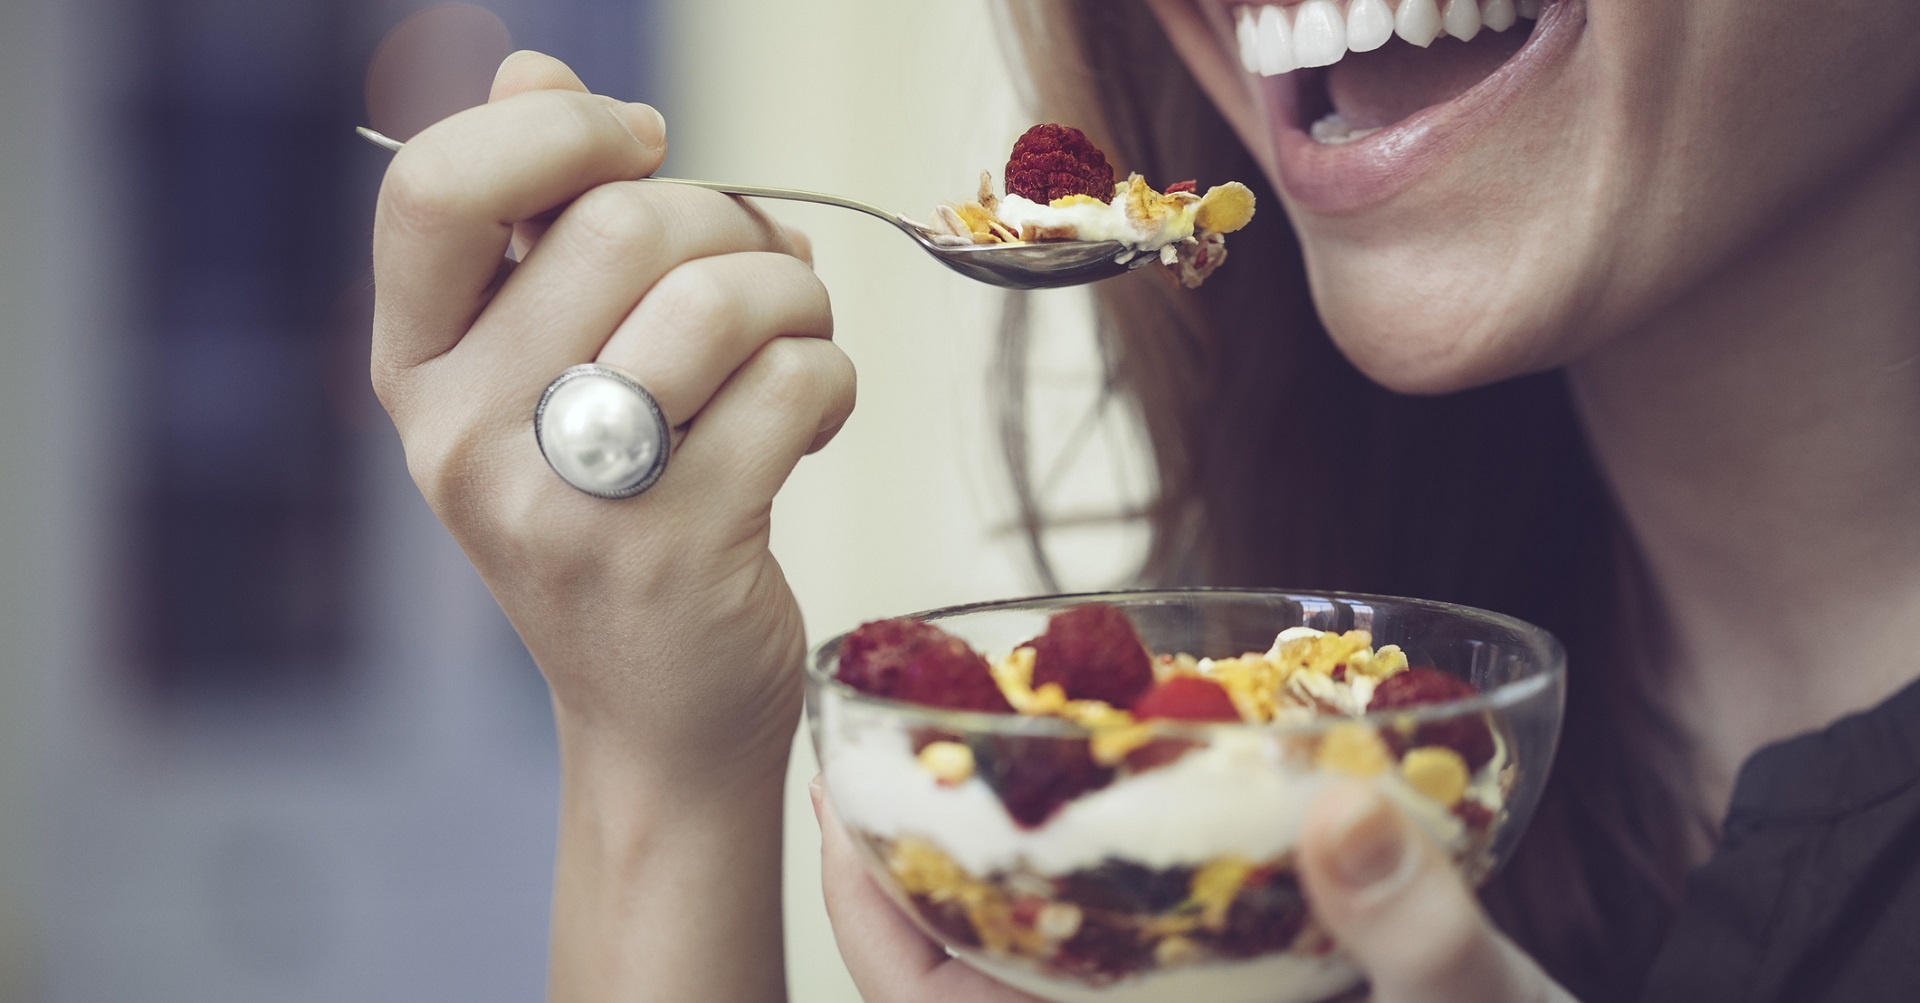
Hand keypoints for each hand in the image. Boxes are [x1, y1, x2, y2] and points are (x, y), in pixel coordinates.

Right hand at [371, 51, 850, 783]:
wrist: (660, 715)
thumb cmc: (617, 518)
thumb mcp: (544, 380)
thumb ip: (534, 229)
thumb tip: (526, 70)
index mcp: (416, 371)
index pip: (433, 188)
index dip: (558, 132)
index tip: (644, 145)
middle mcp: (464, 436)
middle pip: (621, 224)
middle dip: (731, 222)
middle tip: (763, 273)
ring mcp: (566, 502)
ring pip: (722, 295)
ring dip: (798, 292)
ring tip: (799, 337)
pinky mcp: (675, 550)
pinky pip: (796, 381)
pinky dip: (833, 378)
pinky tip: (813, 419)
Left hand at [814, 777, 1578, 1002]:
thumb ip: (1421, 939)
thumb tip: (1342, 812)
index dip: (869, 914)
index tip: (833, 794)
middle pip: (971, 958)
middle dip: (920, 845)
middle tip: (886, 718)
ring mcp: (1192, 995)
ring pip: (1051, 929)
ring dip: (1008, 832)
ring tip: (981, 715)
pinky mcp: (1239, 968)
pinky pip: (1137, 908)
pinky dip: (1111, 831)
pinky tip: (1117, 753)